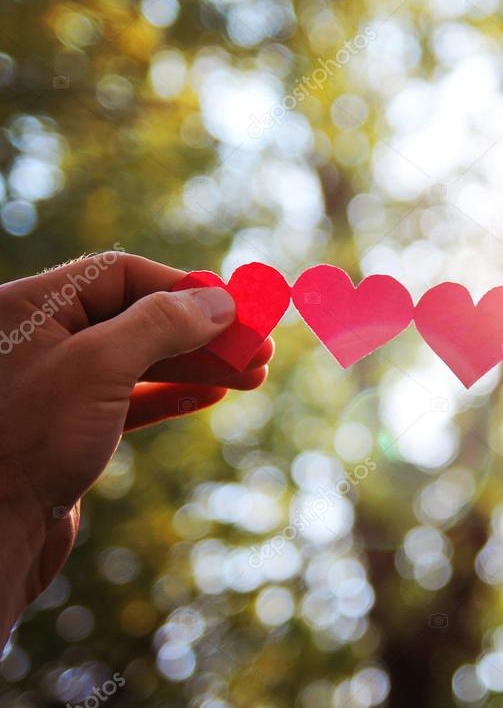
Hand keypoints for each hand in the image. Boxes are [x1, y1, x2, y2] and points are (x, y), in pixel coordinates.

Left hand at [0, 252, 272, 642]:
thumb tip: (219, 301)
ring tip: (252, 374)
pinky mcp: (69, 429)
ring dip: (198, 364)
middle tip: (259, 347)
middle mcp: (40, 338)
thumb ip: (160, 324)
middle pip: (137, 318)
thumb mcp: (99, 367)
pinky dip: (174, 394)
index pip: (121, 275)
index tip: (236, 309)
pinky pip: (131, 399)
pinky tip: (213, 394)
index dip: (183, 288)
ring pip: (140, 360)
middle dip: (202, 332)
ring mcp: (56, 385)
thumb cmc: (27, 442)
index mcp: (30, 306)